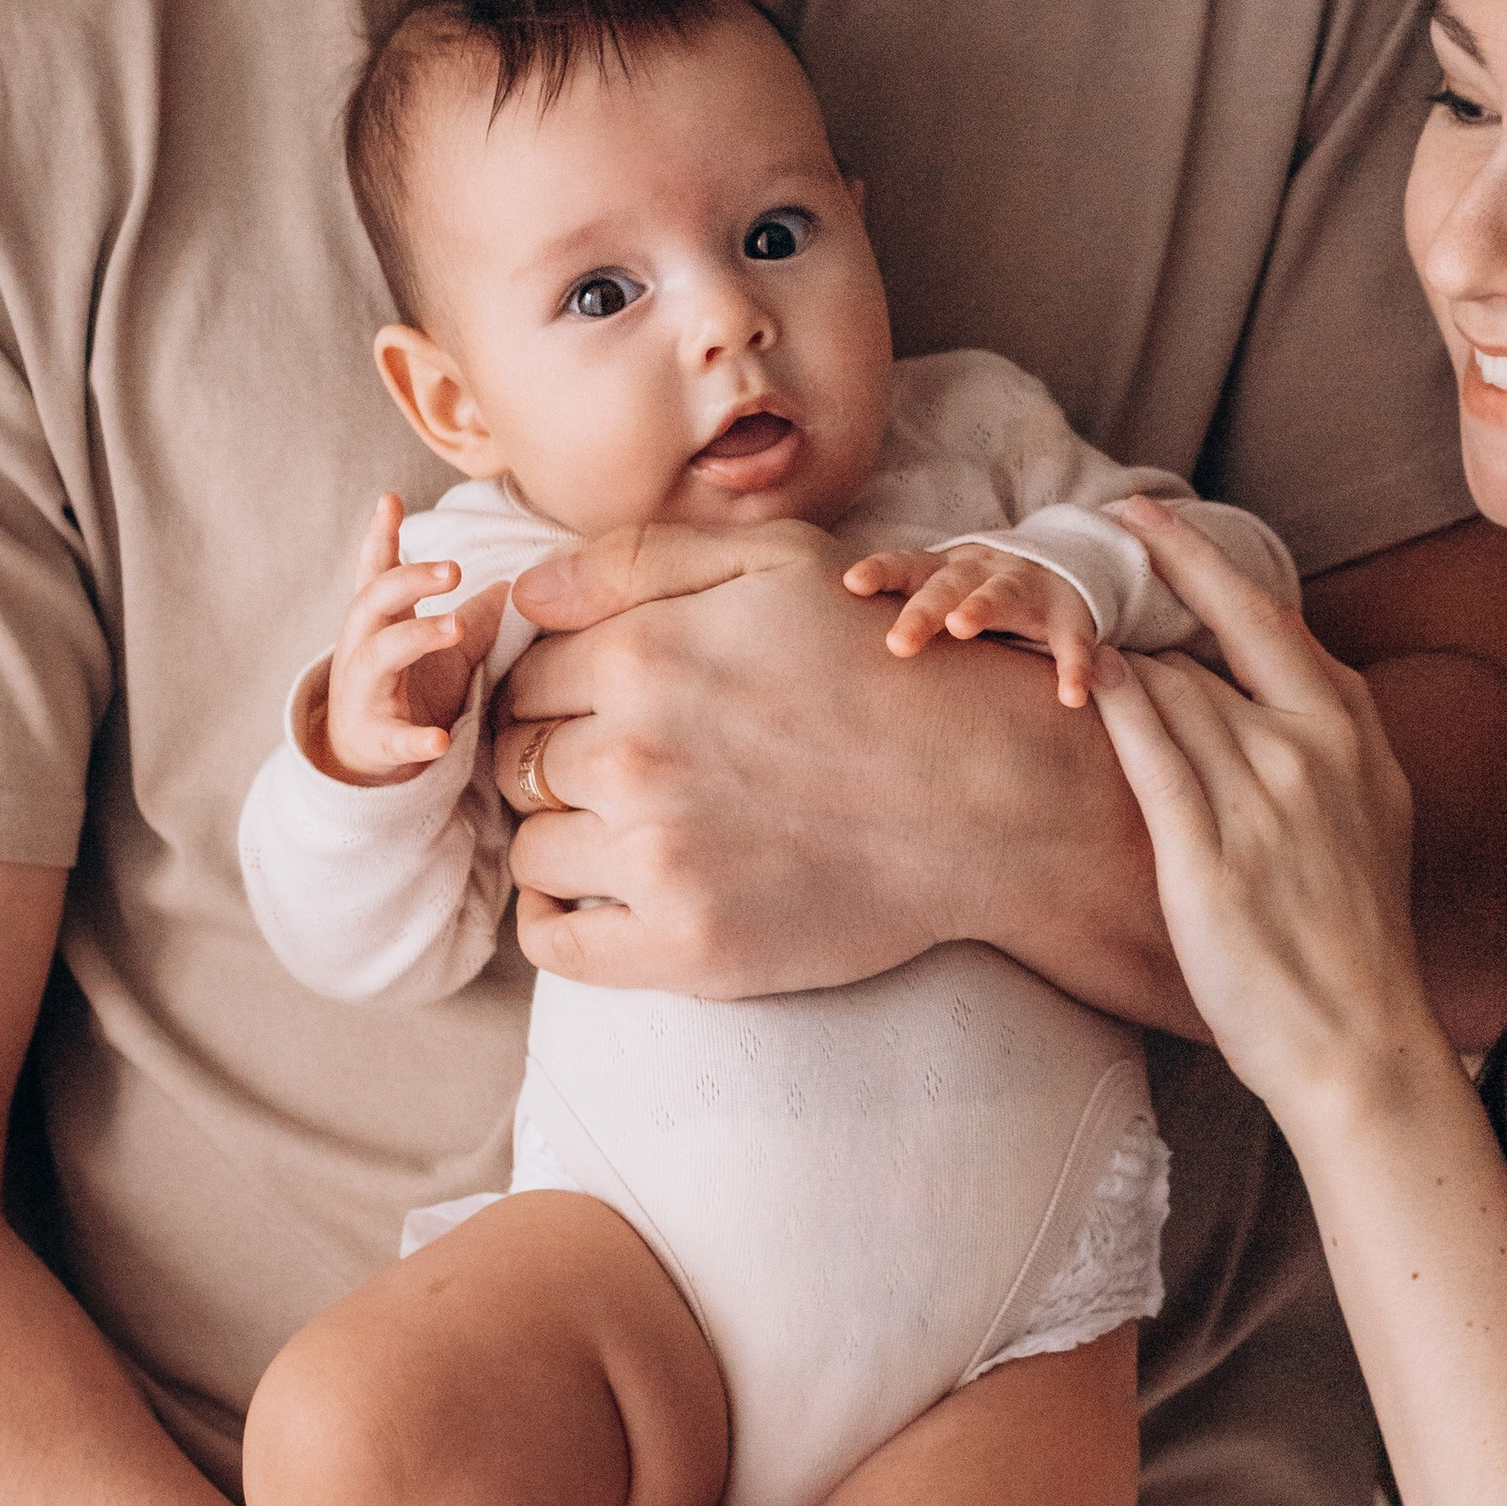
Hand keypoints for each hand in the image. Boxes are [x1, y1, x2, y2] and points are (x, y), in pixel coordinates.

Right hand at [309, 494, 509, 784]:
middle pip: (375, 602)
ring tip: (456, 627)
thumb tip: (517, 585)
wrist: (362, 759)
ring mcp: (364, 693)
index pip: (377, 572)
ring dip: (416, 637)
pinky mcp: (374, 740)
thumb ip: (473, 615)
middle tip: (454, 568)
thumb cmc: (406, 689)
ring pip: (380, 656)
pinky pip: (393, 738)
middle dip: (410, 581)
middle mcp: (363, 648)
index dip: (380, 536)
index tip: (390, 499)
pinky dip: (415, 739)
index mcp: (380, 622)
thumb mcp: (440, 648)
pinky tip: (440, 740)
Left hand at [491, 520, 1179, 1015]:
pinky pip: (554, 941)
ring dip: (562, 837)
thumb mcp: (777, 566)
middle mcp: (635, 756)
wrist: (990, 796)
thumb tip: (520, 597)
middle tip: (627, 768)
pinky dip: (555, 921)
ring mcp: (657, 858)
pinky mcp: (686, 946)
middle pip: (516, 761)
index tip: (606, 708)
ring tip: (635, 828)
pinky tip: (599, 896)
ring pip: (529, 847)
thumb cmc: (884, 668)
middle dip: (555, 759)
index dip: (557, 691)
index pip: (524, 678)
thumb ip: (638, 560)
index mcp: (643, 654)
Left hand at [844, 546, 1102, 707]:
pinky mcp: (1069, 616)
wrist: (1065, 568)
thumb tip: (832, 653)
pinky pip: (1071, 642)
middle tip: (898, 642)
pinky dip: (1073, 668)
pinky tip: (1070, 696)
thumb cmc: (981, 591)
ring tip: (961, 626)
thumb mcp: (945, 590)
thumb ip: (904, 611)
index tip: (851, 583)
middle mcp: (985, 572)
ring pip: (1002, 595)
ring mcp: (1029, 590)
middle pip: (948, 586)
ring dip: (981, 608)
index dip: (881, 572)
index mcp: (948, 568)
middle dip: (923, 610)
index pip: (908, 565)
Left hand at [1090, 500, 1441, 1129]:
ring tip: (1039, 620)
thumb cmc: (1353, 936)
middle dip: (1139, 604)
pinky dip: (1114, 703)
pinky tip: (1078, 670)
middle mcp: (1313, 750)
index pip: (1265, 616)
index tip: (1148, 518)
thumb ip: (1325, 740)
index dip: (1198, 561)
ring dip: (1109, 658)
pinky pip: (1152, 754)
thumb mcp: (1369, 813)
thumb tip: (1273, 687)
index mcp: (1353, 732)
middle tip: (1076, 556)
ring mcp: (1265, 800)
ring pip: (1171, 692)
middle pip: (1205, 647)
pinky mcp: (1210, 857)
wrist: (1358, 1040)